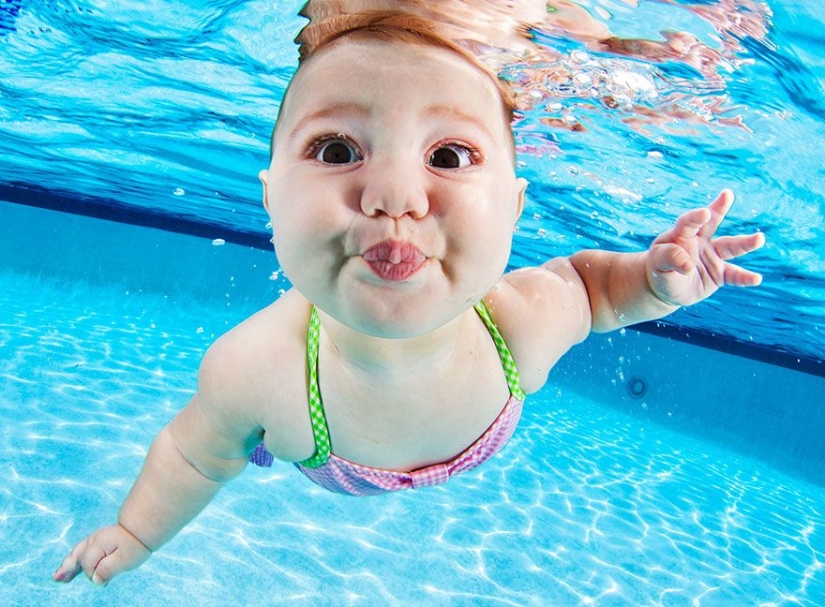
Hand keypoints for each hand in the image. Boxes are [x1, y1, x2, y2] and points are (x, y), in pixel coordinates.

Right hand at [53, 524, 150, 584]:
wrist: (142, 529)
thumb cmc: (135, 545)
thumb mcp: (125, 559)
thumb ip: (109, 569)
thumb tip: (95, 580)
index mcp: (98, 544)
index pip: (88, 565)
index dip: (94, 575)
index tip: (104, 582)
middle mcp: (93, 541)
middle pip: (77, 557)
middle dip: (68, 569)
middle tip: (57, 579)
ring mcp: (93, 540)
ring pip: (76, 554)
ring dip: (67, 565)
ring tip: (57, 577)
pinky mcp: (96, 541)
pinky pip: (81, 551)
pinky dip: (74, 560)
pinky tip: (68, 568)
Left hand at [646, 189, 764, 305]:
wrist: (666, 288)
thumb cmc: (660, 270)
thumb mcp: (658, 264)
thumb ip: (669, 258)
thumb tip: (688, 265)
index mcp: (681, 235)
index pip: (687, 223)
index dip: (695, 217)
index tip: (704, 213)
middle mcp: (699, 241)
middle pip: (711, 223)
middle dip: (719, 208)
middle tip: (727, 195)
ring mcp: (712, 256)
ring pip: (730, 247)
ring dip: (745, 243)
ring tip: (760, 239)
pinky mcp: (720, 273)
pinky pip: (734, 275)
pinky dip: (744, 278)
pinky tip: (756, 279)